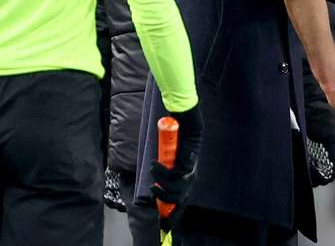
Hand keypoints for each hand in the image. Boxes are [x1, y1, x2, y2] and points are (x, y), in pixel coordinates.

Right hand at [151, 105, 202, 229]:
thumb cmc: (172, 130)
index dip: (174, 211)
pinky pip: (178, 171)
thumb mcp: (164, 151)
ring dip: (163, 182)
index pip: (182, 198)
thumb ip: (159, 164)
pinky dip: (164, 171)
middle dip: (165, 198)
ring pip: (178, 185)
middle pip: (181, 195)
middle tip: (153, 190)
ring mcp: (192, 163)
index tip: (165, 223)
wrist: (181, 111)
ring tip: (153, 171)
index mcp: (186, 172)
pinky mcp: (191, 155)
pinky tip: (155, 164)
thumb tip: (142, 178)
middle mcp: (191, 170)